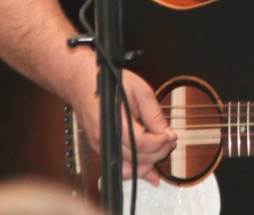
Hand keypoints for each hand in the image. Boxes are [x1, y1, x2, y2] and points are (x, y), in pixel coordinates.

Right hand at [71, 68, 177, 185]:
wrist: (82, 83)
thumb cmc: (110, 83)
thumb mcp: (139, 91)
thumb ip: (153, 114)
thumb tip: (166, 133)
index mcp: (113, 121)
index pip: (140, 143)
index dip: (160, 142)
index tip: (171, 135)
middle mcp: (104, 138)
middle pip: (136, 158)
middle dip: (159, 152)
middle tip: (171, 140)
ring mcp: (100, 146)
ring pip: (128, 168)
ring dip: (149, 164)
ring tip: (161, 150)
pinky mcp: (101, 150)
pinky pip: (120, 167)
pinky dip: (136, 169)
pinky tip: (149, 168)